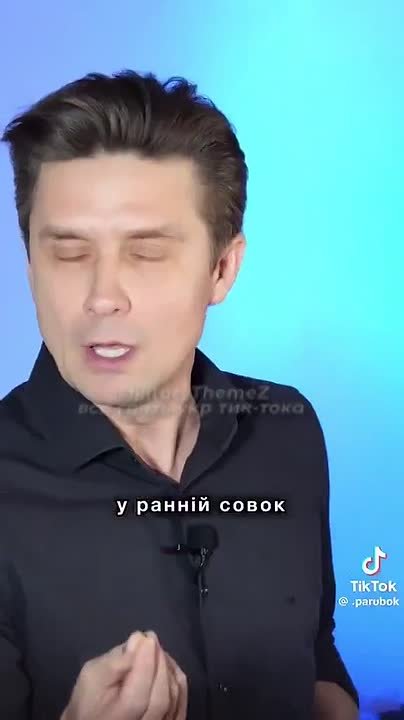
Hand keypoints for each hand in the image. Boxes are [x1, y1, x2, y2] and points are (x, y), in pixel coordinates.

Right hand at [61, 630, 187, 719]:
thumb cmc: (89, 700)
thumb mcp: (91, 676)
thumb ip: (114, 661)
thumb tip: (138, 640)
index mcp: (118, 718)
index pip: (138, 693)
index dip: (145, 662)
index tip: (146, 636)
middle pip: (160, 697)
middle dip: (158, 662)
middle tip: (150, 640)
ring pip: (173, 700)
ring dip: (168, 669)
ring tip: (156, 651)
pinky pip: (180, 706)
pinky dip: (177, 682)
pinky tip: (167, 666)